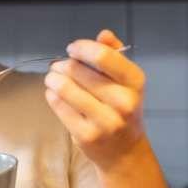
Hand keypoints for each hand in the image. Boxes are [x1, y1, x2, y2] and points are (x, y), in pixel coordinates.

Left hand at [44, 29, 147, 171]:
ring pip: (65, 88)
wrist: (125, 152)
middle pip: (79, 70)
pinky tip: (54, 94)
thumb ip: (115, 55)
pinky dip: (52, 96)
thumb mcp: (126, 81)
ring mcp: (105, 121)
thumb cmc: (123, 110)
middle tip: (59, 66)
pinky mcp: (86, 135)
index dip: (82, 48)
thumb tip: (104, 34)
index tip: (72, 49)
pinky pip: (59, 106)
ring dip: (53, 79)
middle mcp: (123, 102)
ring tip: (53, 78)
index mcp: (135, 82)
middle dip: (63, 64)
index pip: (104, 56)